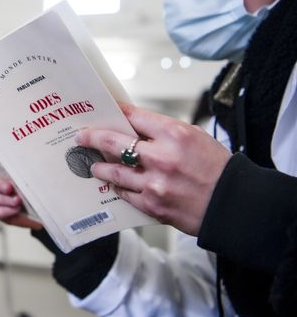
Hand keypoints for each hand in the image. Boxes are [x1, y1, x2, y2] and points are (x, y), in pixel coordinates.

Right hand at [0, 154, 42, 229]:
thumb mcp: (41, 175)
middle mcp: (0, 184)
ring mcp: (0, 200)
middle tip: (10, 188)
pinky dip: (6, 212)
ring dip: (5, 200)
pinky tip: (16, 210)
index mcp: (7, 171)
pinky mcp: (3, 214)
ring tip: (18, 202)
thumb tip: (39, 162)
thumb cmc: (44, 188)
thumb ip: (35, 170)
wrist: (50, 210)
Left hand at [75, 103, 231, 235]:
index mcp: (174, 134)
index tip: (104, 111)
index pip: (133, 116)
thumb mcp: (196, 137)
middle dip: (92, 137)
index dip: (115, 112)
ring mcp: (154, 183)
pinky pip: (125, 194)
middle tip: (82, 136)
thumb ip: (164, 132)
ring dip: (100, 167)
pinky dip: (118, 188)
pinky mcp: (152, 205)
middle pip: (113, 141)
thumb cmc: (218, 170)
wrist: (234, 205)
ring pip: (113, 171)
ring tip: (93, 165)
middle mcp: (161, 157)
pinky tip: (114, 185)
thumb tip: (135, 126)